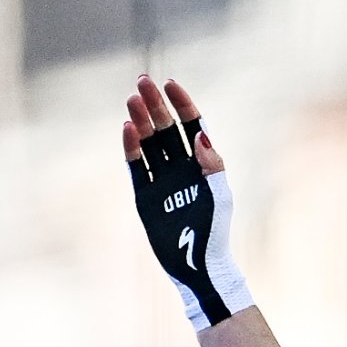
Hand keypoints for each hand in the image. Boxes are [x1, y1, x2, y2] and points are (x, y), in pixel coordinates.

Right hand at [120, 74, 250, 330]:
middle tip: (141, 81)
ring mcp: (162, 179)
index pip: (191, 124)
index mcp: (201, 162)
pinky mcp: (145, 194)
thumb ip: (211, 165)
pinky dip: (131, 148)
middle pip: (165, 128)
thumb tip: (200, 135)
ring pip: (149, 142)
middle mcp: (180, 166)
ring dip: (141, 120)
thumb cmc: (214, 231)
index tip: (170, 84)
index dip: (181, 103)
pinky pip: (136, 165)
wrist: (196, 264)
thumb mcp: (218, 196)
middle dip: (155, 104)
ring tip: (132, 100)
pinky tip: (128, 129)